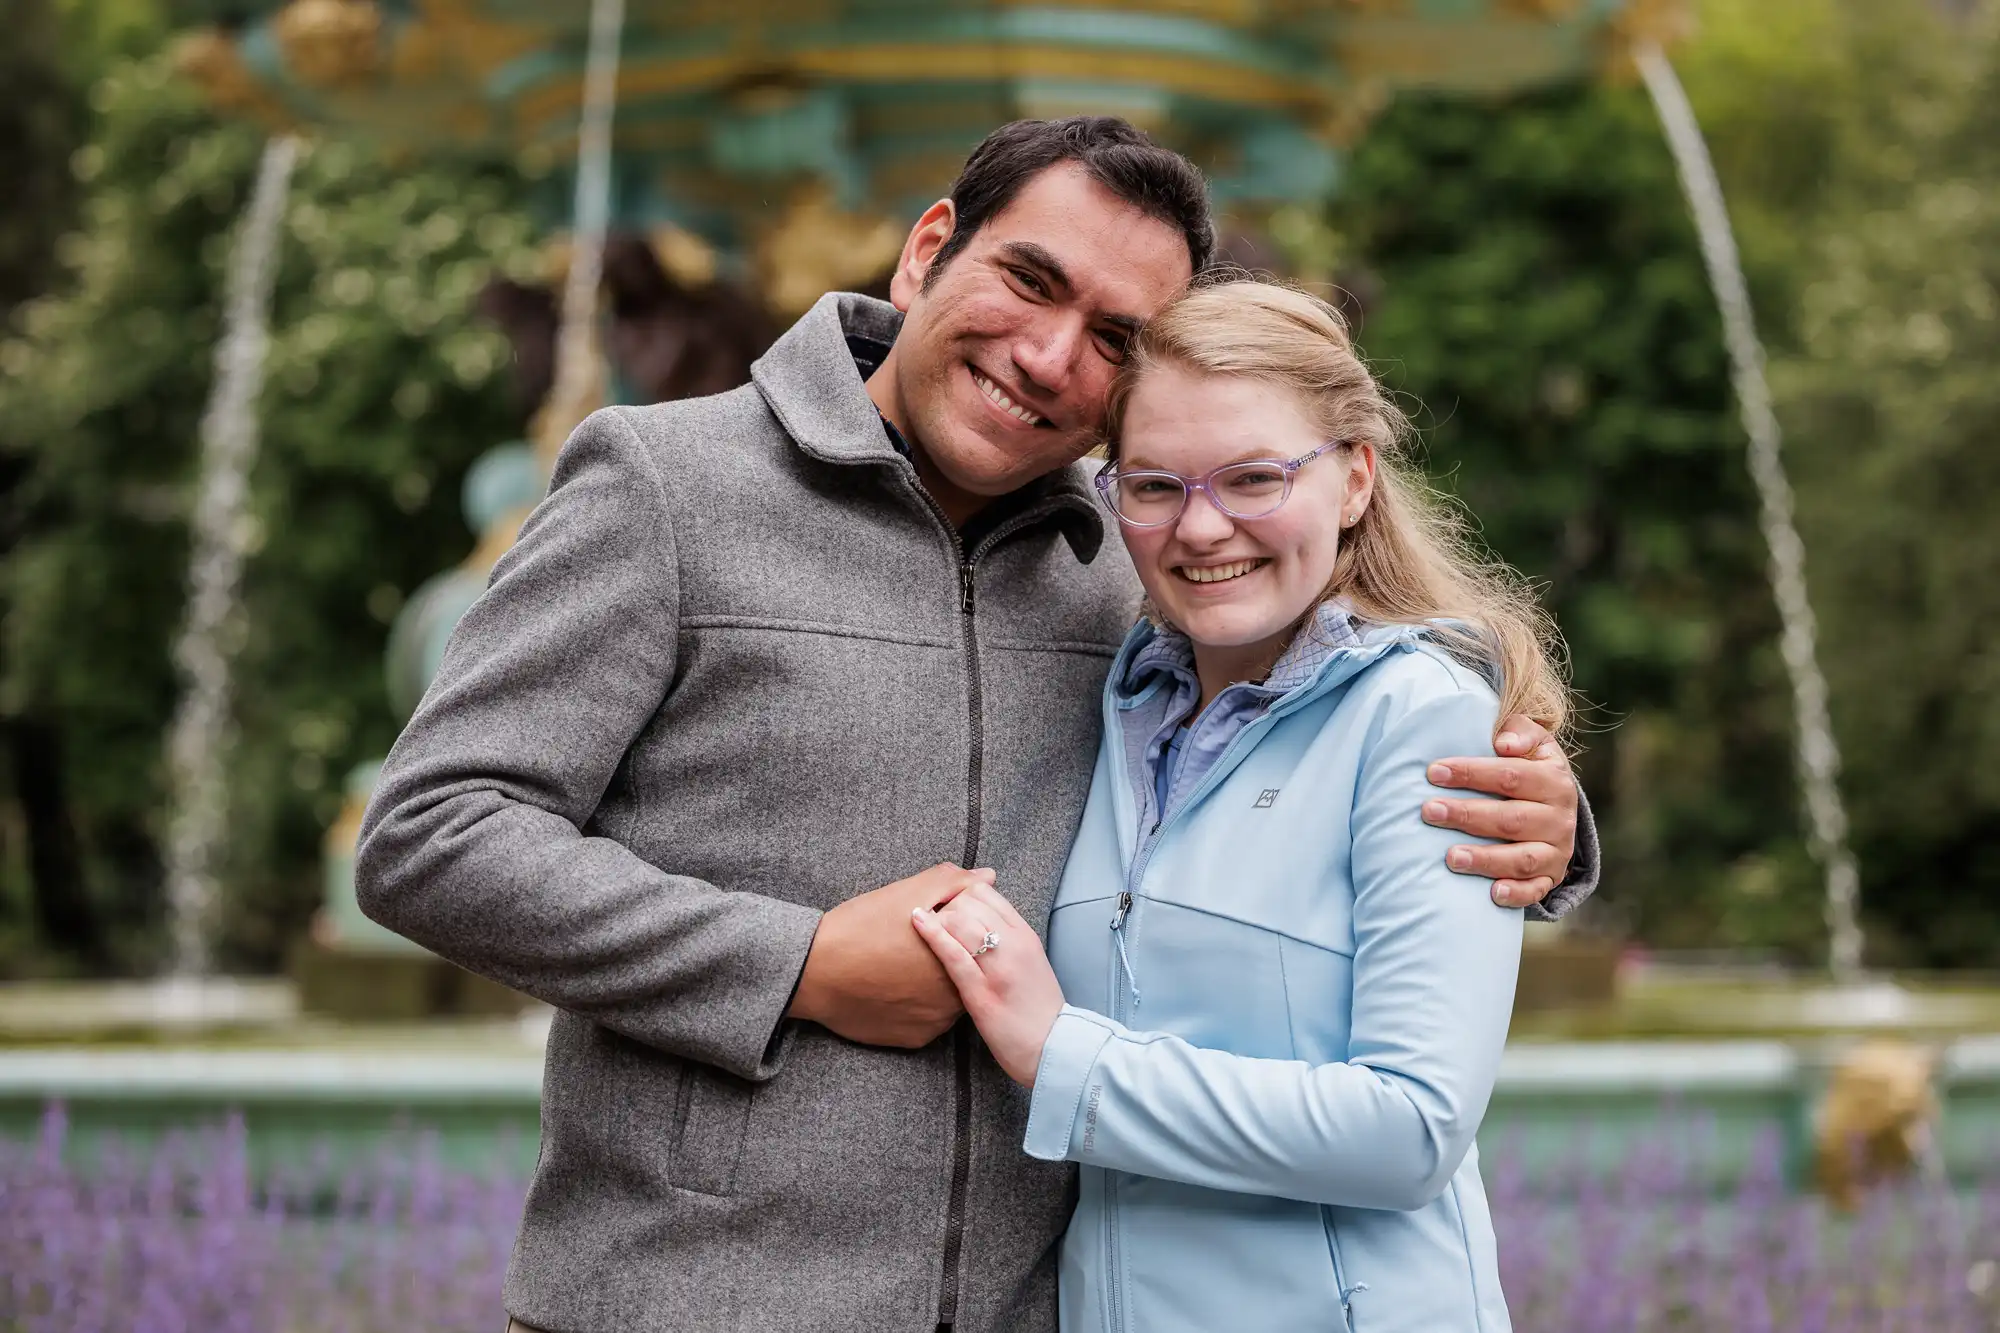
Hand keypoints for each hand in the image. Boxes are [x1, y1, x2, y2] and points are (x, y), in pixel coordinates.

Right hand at [787, 863, 988, 1047]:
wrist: (812, 972)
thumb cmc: (859, 928)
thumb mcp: (907, 892)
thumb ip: (954, 882)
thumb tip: (989, 876)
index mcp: (957, 957)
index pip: (976, 942)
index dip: (957, 929)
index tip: (933, 923)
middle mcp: (954, 996)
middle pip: (965, 972)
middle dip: (949, 957)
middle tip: (915, 946)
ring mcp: (935, 1023)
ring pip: (948, 999)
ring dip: (936, 984)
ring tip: (905, 965)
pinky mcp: (914, 1040)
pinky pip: (927, 1021)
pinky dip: (917, 1007)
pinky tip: (896, 989)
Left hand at [911, 883, 1064, 1086]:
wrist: (1053, 1047)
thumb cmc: (1038, 1008)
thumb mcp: (1031, 961)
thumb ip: (1009, 938)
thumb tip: (982, 921)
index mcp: (1025, 935)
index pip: (987, 894)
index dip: (961, 895)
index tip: (948, 908)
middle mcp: (1014, 944)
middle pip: (970, 902)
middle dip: (946, 906)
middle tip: (934, 921)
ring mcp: (998, 968)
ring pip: (960, 921)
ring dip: (937, 919)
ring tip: (922, 925)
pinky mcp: (981, 992)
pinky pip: (953, 954)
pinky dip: (932, 934)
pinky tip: (916, 922)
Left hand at [1421, 714, 1576, 909]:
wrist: (1555, 808)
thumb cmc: (1529, 768)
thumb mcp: (1533, 744)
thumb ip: (1520, 731)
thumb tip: (1503, 744)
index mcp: (1554, 780)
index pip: (1510, 776)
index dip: (1472, 772)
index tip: (1434, 772)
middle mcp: (1559, 818)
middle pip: (1510, 819)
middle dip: (1467, 815)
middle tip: (1428, 811)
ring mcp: (1556, 851)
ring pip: (1521, 858)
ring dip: (1485, 859)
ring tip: (1450, 857)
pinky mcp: (1550, 877)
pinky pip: (1536, 890)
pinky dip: (1517, 894)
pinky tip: (1492, 894)